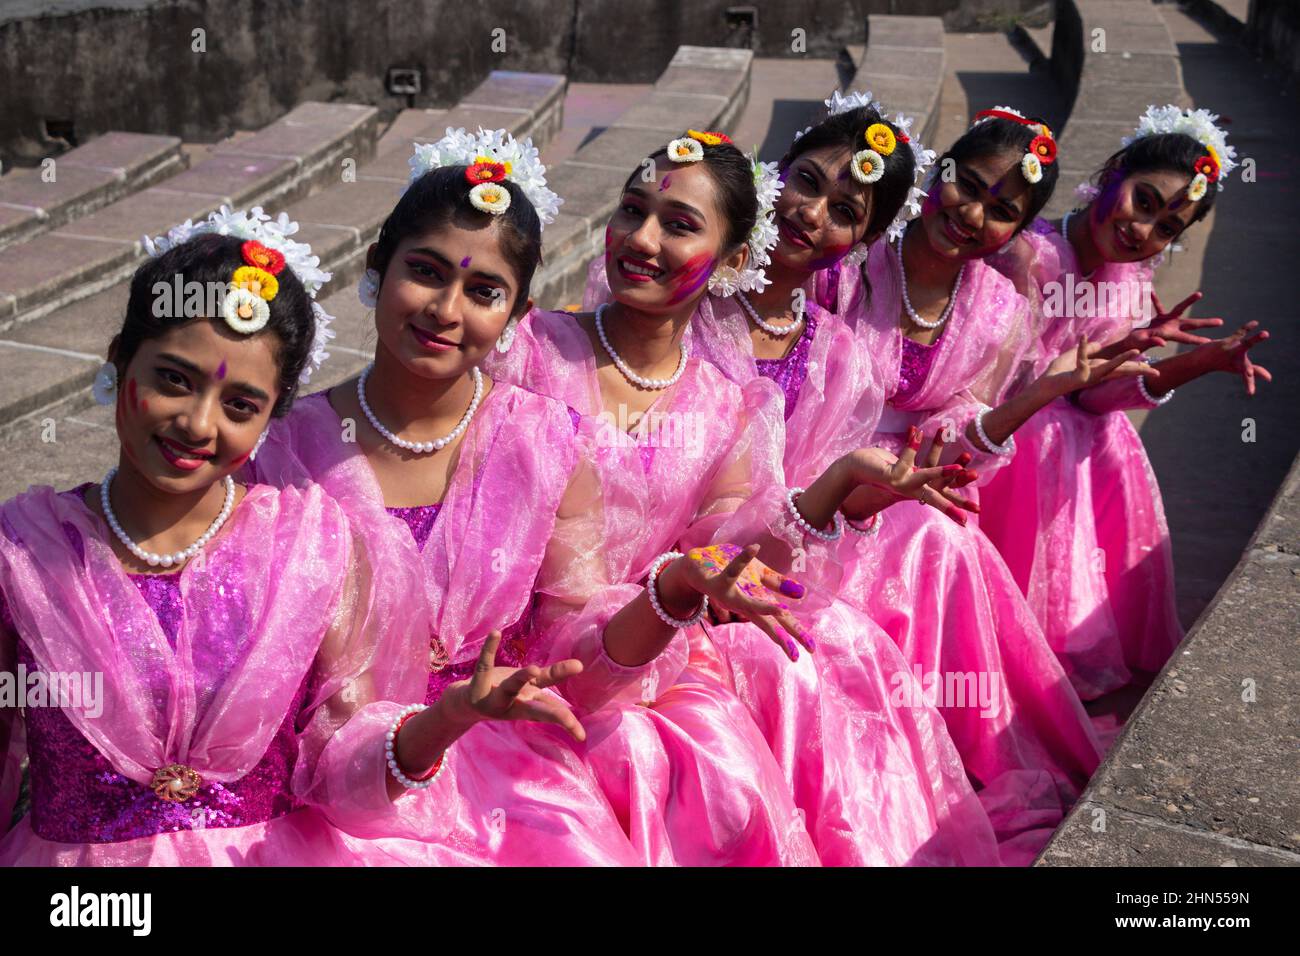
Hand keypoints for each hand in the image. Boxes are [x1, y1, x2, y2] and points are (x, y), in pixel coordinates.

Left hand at [444, 630, 586, 741]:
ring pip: (512, 685)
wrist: (466, 703)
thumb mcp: (528, 696)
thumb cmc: (504, 696)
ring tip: (532, 669)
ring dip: (521, 678)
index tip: (582, 736)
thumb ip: (551, 686)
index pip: (552, 712)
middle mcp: (515, 703)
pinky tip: (496, 633)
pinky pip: (485, 663)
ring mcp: (496, 694)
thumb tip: (581, 670)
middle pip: (537, 709)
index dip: (568, 723)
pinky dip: (490, 649)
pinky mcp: (479, 682)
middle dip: (553, 714)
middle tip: (568, 719)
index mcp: (529, 705)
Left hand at [670, 543, 812, 661]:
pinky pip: (731, 570)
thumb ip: (778, 584)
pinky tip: (754, 549)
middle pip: (769, 622)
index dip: (797, 633)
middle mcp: (744, 604)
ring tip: (782, 611)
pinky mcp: (717, 582)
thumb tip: (802, 594)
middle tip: (798, 653)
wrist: (696, 565)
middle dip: (784, 636)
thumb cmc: (728, 570)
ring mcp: (730, 595)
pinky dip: (742, 560)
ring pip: (749, 604)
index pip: (781, 621)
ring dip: (765, 607)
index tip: (812, 649)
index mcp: (757, 601)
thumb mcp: (758, 575)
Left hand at [841, 428, 978, 525]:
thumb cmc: (882, 467)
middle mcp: (910, 490)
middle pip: (936, 497)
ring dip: (940, 472)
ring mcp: (900, 485)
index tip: (977, 512)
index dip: (959, 503)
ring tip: (957, 469)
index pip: (943, 496)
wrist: (853, 468)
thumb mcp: (905, 469)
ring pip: (923, 478)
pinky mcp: (889, 475)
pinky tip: (917, 432)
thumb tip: (937, 466)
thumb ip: (921, 470)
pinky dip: (912, 445)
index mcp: (916, 489)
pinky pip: (905, 459)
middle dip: (954, 504)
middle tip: (972, 512)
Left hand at [1043, 335, 1155, 395]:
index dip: (1136, 367)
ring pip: (1109, 367)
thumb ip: (1087, 350)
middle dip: (1139, 371)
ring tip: (1136, 351)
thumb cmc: (1059, 371)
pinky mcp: (1077, 376)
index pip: (1122, 369)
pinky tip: (1086, 338)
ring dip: (1122, 359)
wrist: (1045, 384)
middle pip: (1122, 371)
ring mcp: (1089, 376)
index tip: (1152, 368)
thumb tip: (1096, 344)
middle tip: (1158, 373)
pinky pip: (1081, 359)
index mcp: (1099, 370)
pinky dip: (1082, 348)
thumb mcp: (1075, 356)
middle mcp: (1097, 374)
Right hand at [1125, 290, 1223, 350]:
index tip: (1210, 342)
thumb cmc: (1133, 344)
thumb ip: (1153, 341)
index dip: (1197, 340)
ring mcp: (1166, 322)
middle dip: (1205, 323)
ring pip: (1180, 309)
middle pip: (1191, 324)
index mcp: (1168, 334)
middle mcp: (1170, 327)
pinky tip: (1150, 291)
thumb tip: (1163, 343)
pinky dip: (1154, 299)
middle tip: (1220, 322)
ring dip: (1189, 302)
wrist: (1129, 342)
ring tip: (1200, 294)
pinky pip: (1158, 306)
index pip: (1186, 338)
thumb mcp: (1142, 343)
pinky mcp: (1158, 318)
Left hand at [1197, 321, 1271, 395]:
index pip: (1246, 377)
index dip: (1249, 384)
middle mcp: (1236, 360)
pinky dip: (1248, 328)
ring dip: (1255, 340)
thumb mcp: (1239, 368)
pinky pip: (1241, 333)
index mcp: (1238, 368)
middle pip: (1246, 365)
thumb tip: (1269, 378)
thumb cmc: (1223, 364)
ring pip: (1246, 345)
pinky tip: (1255, 323)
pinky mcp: (1228, 341)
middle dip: (1249, 370)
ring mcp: (1232, 350)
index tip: (1250, 393)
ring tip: (1266, 334)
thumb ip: (1255, 371)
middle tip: (1250, 374)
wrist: (1200, 358)